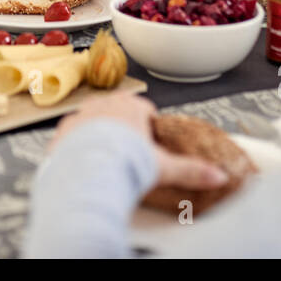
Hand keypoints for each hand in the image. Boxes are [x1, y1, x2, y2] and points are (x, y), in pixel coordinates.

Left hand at [48, 91, 228, 192]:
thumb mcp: (163, 167)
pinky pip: (72, 136)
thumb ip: (191, 170)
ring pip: (93, 122)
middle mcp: (103, 105)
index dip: (148, 127)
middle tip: (129, 156)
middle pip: (118, 114)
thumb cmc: (126, 164)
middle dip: (123, 131)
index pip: (144, 110)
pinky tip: (85, 165)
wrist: (88, 172)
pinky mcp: (62, 131)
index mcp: (130, 107)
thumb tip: (218, 176)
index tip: (148, 144)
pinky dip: (78, 147)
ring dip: (99, 136)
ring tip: (106, 162)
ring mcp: (80, 116)